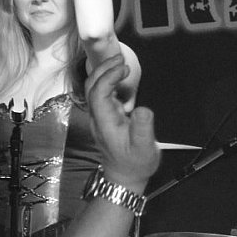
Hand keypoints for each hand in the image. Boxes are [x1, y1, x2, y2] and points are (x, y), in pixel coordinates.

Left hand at [85, 56, 158, 188]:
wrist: (124, 178)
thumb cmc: (136, 164)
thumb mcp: (145, 148)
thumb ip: (143, 128)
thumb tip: (142, 109)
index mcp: (105, 122)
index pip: (99, 92)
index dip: (108, 77)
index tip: (124, 68)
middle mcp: (98, 117)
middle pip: (91, 87)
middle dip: (103, 69)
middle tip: (121, 58)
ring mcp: (99, 117)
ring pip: (93, 89)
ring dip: (103, 73)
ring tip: (121, 63)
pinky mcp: (105, 118)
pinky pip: (100, 94)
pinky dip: (107, 81)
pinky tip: (120, 77)